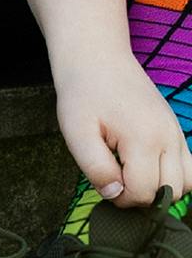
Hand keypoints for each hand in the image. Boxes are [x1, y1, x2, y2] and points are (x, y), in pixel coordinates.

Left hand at [54, 52, 191, 207]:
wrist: (96, 58)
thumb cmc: (82, 94)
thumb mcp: (76, 132)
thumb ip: (95, 167)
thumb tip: (115, 194)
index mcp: (145, 139)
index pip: (143, 193)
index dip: (120, 198)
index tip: (102, 182)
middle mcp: (170, 138)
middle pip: (170, 192)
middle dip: (141, 196)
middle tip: (115, 179)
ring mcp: (177, 133)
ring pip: (186, 183)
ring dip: (161, 188)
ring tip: (130, 174)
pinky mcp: (176, 130)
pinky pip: (188, 166)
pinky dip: (170, 175)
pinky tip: (143, 165)